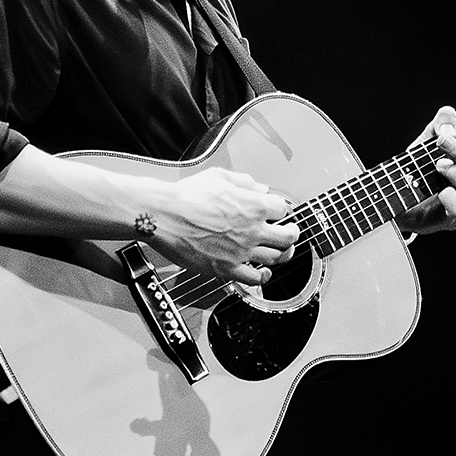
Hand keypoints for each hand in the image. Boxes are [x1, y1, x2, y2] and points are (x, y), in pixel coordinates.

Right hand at [152, 167, 298, 287]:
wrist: (164, 215)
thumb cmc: (186, 196)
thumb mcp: (218, 176)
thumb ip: (244, 181)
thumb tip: (259, 187)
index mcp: (253, 205)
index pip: (283, 209)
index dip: (281, 209)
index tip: (279, 211)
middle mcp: (252, 230)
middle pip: (288, 237)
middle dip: (292, 234)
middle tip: (291, 233)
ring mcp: (241, 251)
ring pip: (275, 258)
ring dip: (282, 255)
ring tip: (281, 252)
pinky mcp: (227, 268)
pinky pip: (254, 279)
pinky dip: (263, 276)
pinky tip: (264, 272)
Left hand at [396, 106, 455, 237]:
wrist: (401, 195)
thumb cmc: (423, 168)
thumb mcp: (430, 142)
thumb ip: (442, 126)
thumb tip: (447, 113)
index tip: (448, 137)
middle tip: (439, 143)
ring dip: (454, 173)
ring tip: (437, 166)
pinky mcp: (455, 223)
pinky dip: (450, 198)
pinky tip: (439, 191)